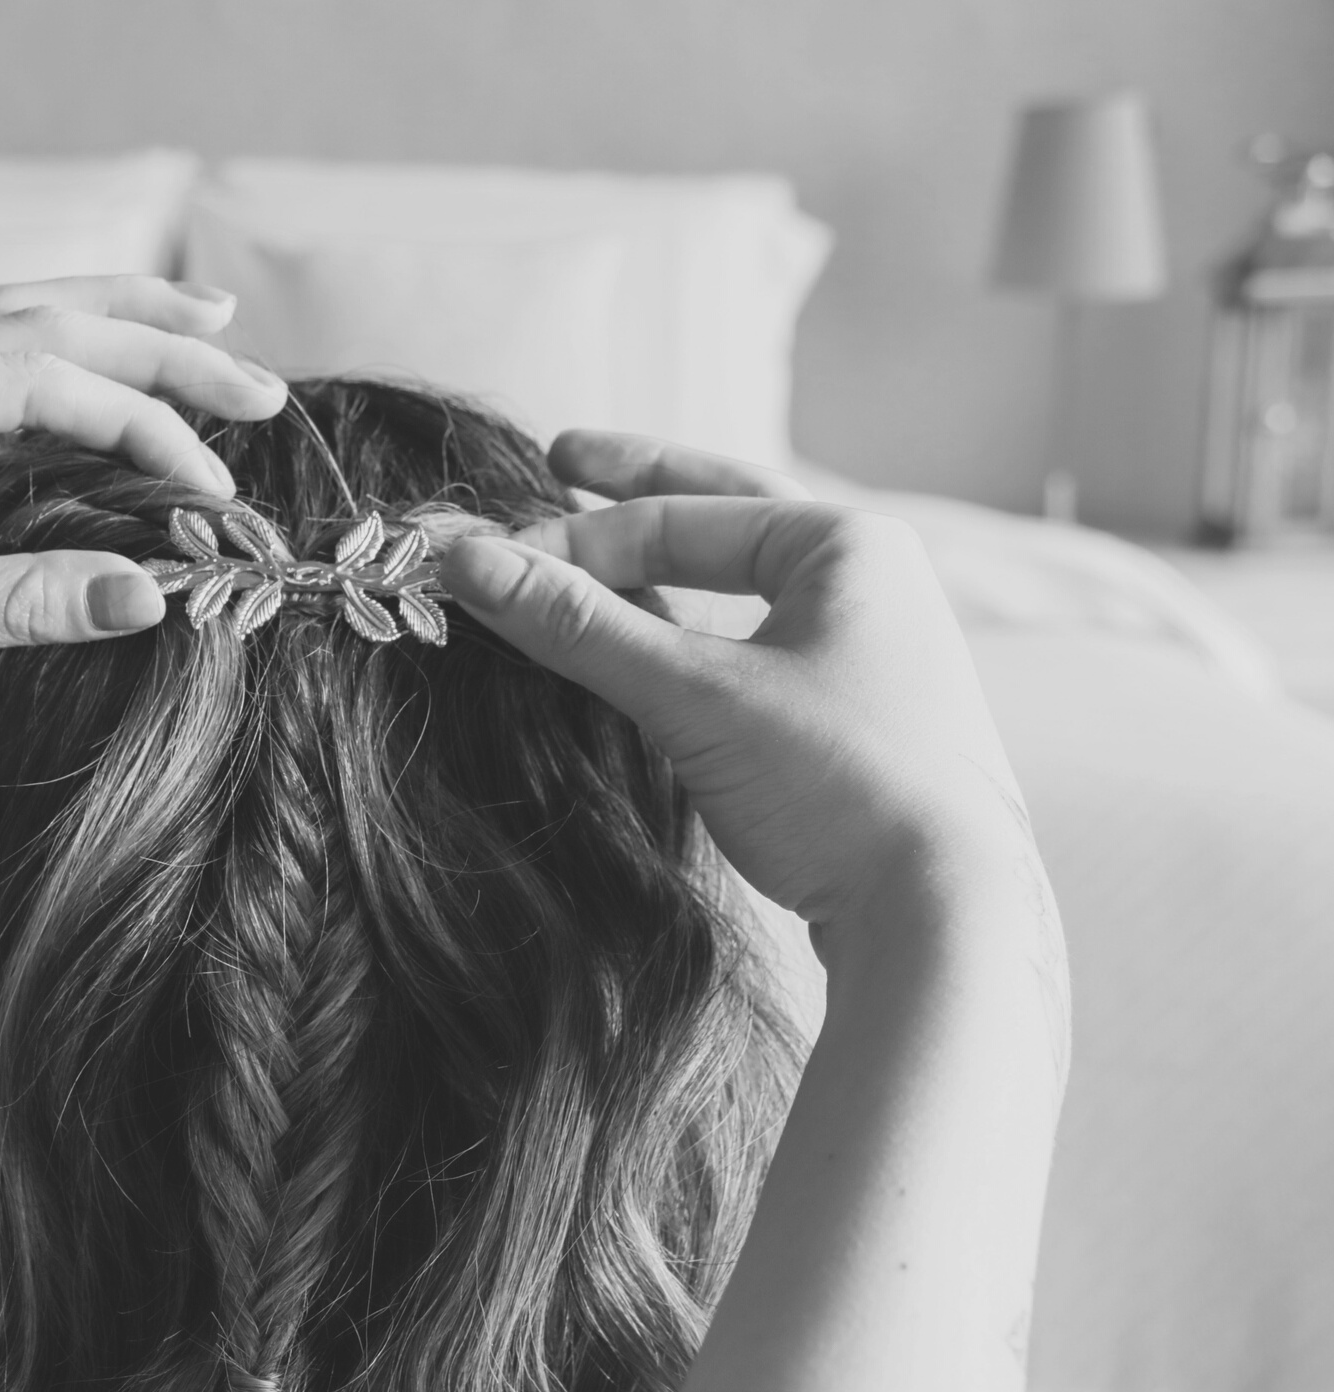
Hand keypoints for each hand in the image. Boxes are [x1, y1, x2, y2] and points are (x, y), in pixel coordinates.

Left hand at [0, 275, 285, 765]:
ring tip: (209, 314)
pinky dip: (61, 379)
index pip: (38, 379)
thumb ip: (25, 599)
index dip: (142, 427)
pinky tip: (111, 381)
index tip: (217, 489)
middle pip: (38, 320)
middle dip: (155, 341)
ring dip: (112, 326)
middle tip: (257, 380)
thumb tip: (160, 595)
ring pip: (11, 331)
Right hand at [440, 431, 1040, 940]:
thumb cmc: (840, 787)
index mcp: (848, 545)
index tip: (487, 564)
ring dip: (662, 575)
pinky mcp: (859, 722)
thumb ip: (579, 626)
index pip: (680, 515)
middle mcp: (872, 583)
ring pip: (740, 592)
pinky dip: (691, 641)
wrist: (946, 922)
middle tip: (560, 460)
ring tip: (592, 559)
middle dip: (637, 497)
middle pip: (724, 519)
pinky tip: (650, 651)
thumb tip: (466, 563)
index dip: (573, 538)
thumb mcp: (696, 696)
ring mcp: (871, 653)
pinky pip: (755, 654)